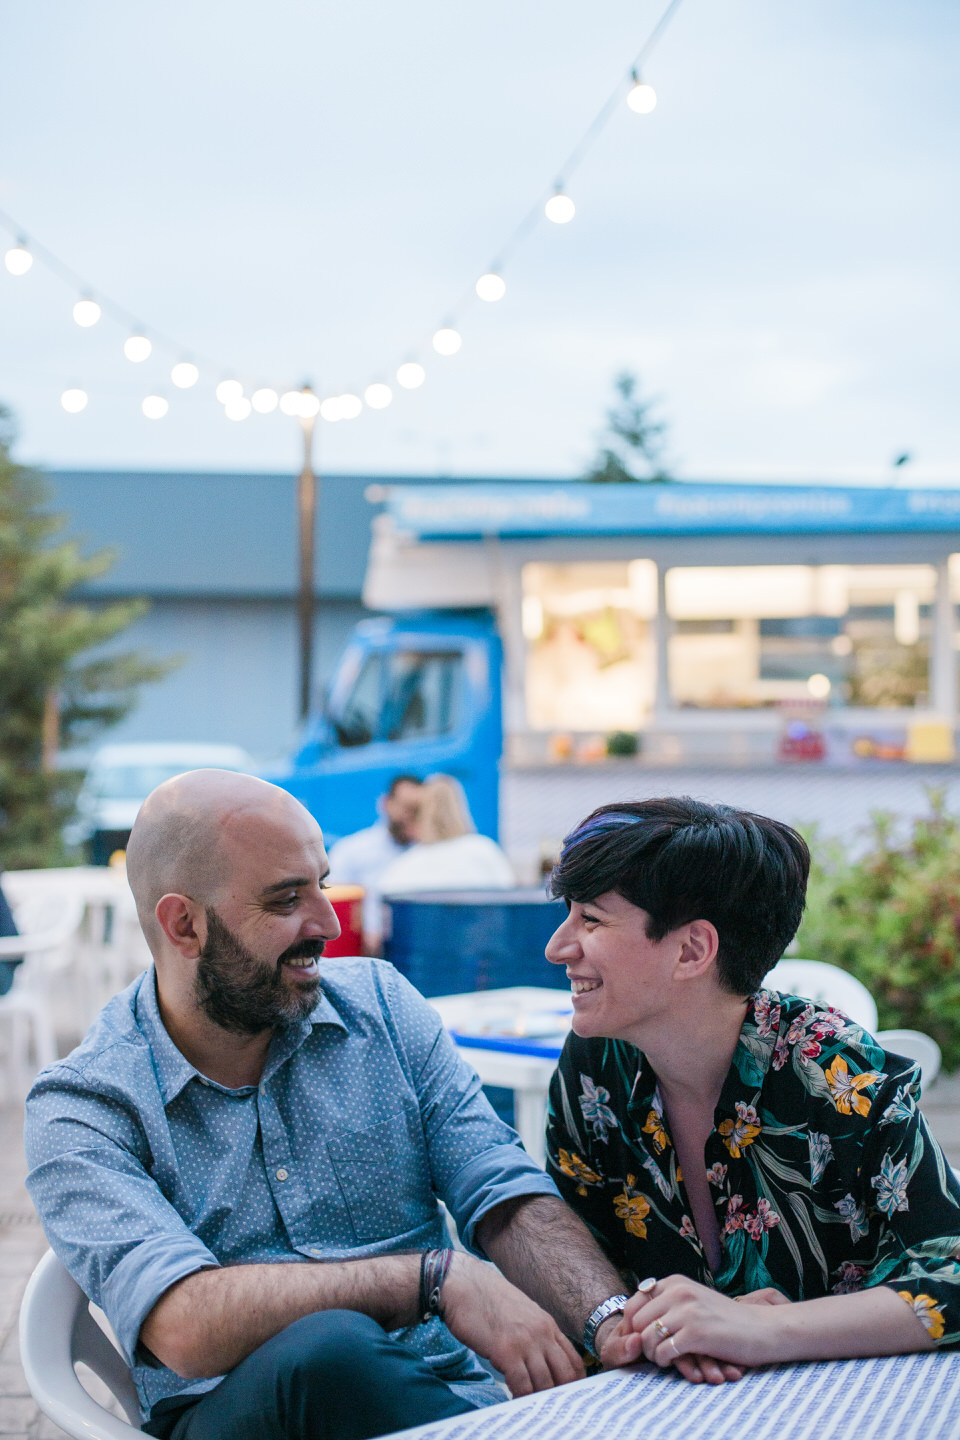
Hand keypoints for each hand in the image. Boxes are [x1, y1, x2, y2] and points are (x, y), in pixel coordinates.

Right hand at [441, 1253, 584, 1396]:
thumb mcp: (522, 1313)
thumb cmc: (487, 1299)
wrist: (464, 1284)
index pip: (574, 1360)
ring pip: (545, 1384)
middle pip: (565, 1375)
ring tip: (532, 1410)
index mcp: (547, 1324)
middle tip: (550, 1408)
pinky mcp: (506, 1350)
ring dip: (539, 1401)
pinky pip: (522, 1385)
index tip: (568, 1397)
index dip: (574, 1383)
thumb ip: (534, 1334)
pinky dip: (521, 1399)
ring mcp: (525, 1342)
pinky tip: (515, 1402)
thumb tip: (540, 1360)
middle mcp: (542, 1333)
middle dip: (561, 1396)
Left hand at [622, 1275, 781, 1373]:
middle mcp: (678, 1291)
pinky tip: (678, 1362)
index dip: (632, 1328)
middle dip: (641, 1342)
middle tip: (656, 1353)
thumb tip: (634, 1319)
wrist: (763, 1329)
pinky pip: (663, 1352)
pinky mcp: (696, 1333)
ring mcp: (687, 1311)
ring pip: (646, 1338)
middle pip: (635, 1322)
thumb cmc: (727, 1320)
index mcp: (675, 1282)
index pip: (633, 1304)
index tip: (641, 1343)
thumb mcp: (694, 1301)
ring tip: (667, 1359)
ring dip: (652, 1354)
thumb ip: (668, 1303)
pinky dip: (665, 1362)